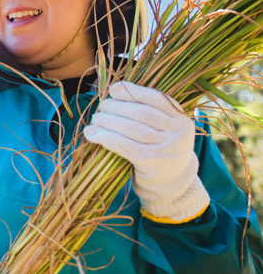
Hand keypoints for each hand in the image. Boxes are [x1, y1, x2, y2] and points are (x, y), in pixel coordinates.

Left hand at [84, 81, 209, 221]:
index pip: (155, 98)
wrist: (171, 183)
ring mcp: (167, 148)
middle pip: (141, 113)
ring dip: (107, 121)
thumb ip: (147, 110)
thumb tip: (114, 90)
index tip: (113, 89)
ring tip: (95, 120)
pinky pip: (124, 146)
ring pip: (131, 128)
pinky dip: (105, 138)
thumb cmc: (160, 149)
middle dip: (116, 107)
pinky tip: (92, 134)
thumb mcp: (163, 128)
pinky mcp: (151, 163)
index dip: (132, 91)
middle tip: (101, 108)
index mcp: (182, 118)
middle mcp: (179, 132)